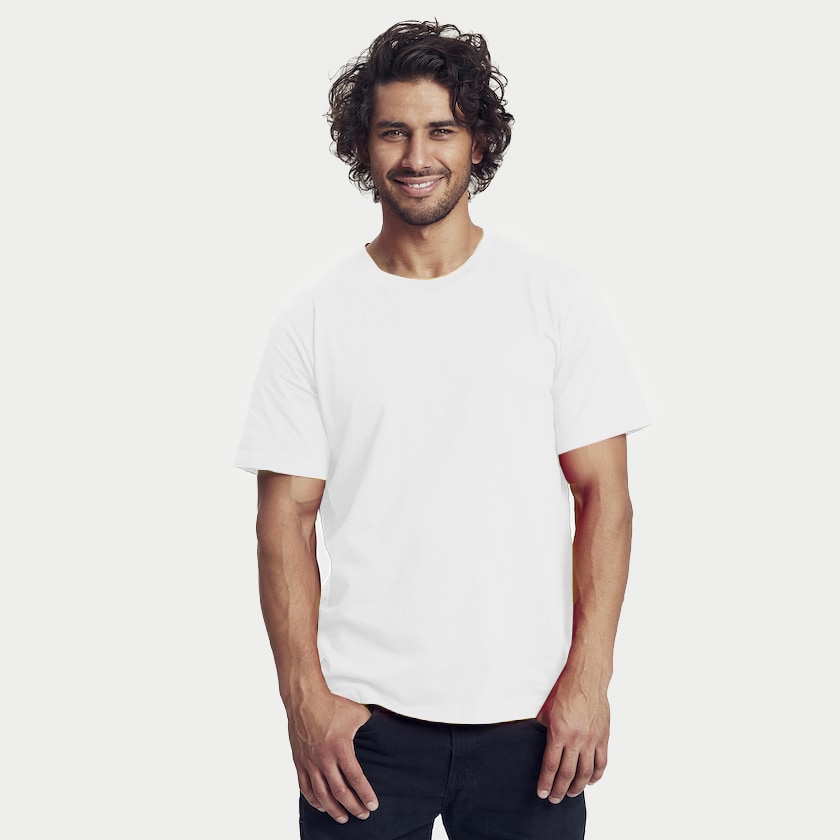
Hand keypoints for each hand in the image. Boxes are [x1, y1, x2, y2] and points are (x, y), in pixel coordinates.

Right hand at [288, 692, 378, 822]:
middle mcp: (324, 758)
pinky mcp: (299, 762)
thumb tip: (385, 730)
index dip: (365, 794)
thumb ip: (370, 726)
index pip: (355, 778)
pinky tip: (322, 806)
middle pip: (340, 791)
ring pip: (321, 795)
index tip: (373, 805)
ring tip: (343, 818)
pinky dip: (314, 800)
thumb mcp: (356, 713)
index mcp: (341, 747)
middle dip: (353, 806)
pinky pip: (305, 788)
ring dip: (333, 809)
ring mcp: (310, 762)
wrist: (305, 699)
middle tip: (363, 814)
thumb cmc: (331, 705)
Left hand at [535, 676, 609, 803]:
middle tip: (554, 799)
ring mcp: (592, 739)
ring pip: (586, 773)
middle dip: (559, 790)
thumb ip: (543, 729)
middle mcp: (576, 739)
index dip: (546, 782)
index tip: (542, 793)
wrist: (586, 679)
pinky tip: (590, 781)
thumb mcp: (546, 710)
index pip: (551, 765)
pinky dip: (596, 776)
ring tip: (570, 793)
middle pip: (567, 773)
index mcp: (559, 732)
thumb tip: (538, 744)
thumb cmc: (564, 691)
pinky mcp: (603, 737)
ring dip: (578, 787)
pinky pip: (601, 763)